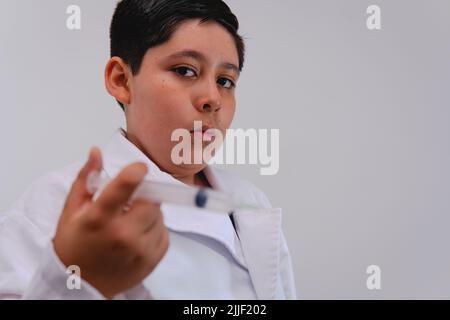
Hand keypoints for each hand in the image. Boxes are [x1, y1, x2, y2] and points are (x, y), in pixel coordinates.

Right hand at [53, 147, 168, 298]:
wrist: (79, 284)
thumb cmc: (74, 244)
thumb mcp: (72, 210)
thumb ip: (85, 178)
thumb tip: (97, 152)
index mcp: (100, 218)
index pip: (126, 187)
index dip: (137, 172)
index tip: (139, 168)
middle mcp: (123, 235)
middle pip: (152, 200)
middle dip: (144, 196)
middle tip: (130, 202)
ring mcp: (140, 250)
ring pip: (160, 216)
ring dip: (149, 213)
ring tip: (129, 222)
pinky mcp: (153, 259)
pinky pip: (164, 233)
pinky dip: (154, 229)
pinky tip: (136, 235)